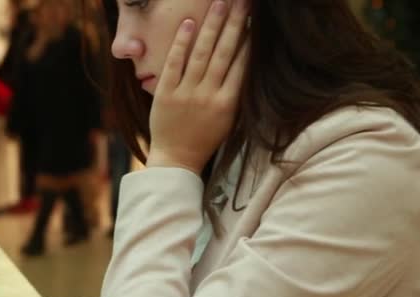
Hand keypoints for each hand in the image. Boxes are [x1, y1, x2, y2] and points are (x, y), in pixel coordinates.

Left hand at [146, 0, 249, 174]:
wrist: (177, 158)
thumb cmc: (206, 138)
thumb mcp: (229, 119)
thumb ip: (236, 93)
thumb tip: (246, 62)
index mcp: (228, 103)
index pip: (242, 64)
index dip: (249, 39)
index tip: (255, 19)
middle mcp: (209, 96)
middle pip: (224, 53)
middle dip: (234, 23)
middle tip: (243, 1)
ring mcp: (186, 94)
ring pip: (201, 54)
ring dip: (211, 26)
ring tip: (219, 3)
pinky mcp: (165, 94)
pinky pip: (174, 64)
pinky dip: (181, 43)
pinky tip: (189, 23)